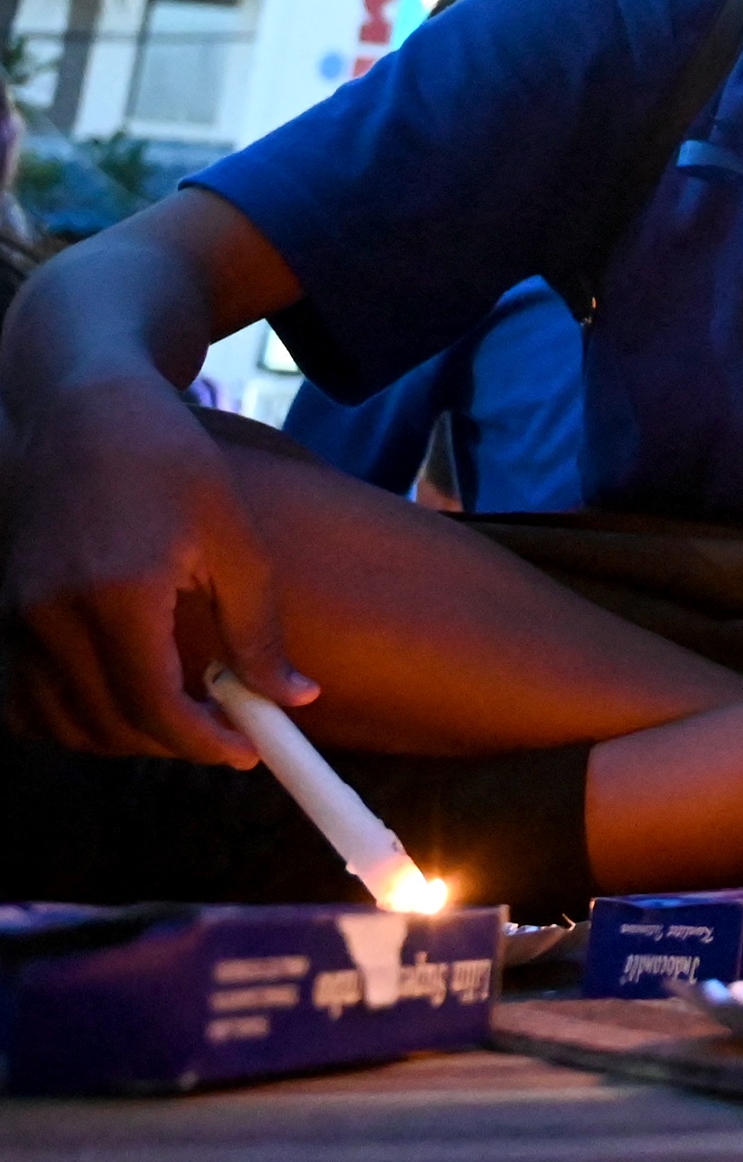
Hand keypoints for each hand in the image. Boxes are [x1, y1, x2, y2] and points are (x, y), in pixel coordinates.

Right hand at [1, 374, 306, 761]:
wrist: (84, 412)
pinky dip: (68, 720)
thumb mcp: (235, 539)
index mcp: (118, 593)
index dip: (203, 741)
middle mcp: (50, 613)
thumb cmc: (171, 464)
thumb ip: (258, 630)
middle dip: (170, 743)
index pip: (153, 706)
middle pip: (106, 724)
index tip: (246, 750)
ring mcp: (12, 616)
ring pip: (59, 722)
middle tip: (222, 733)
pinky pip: (22, 702)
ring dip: (120, 737)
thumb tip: (295, 700)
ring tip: (178, 716)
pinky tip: (118, 703)